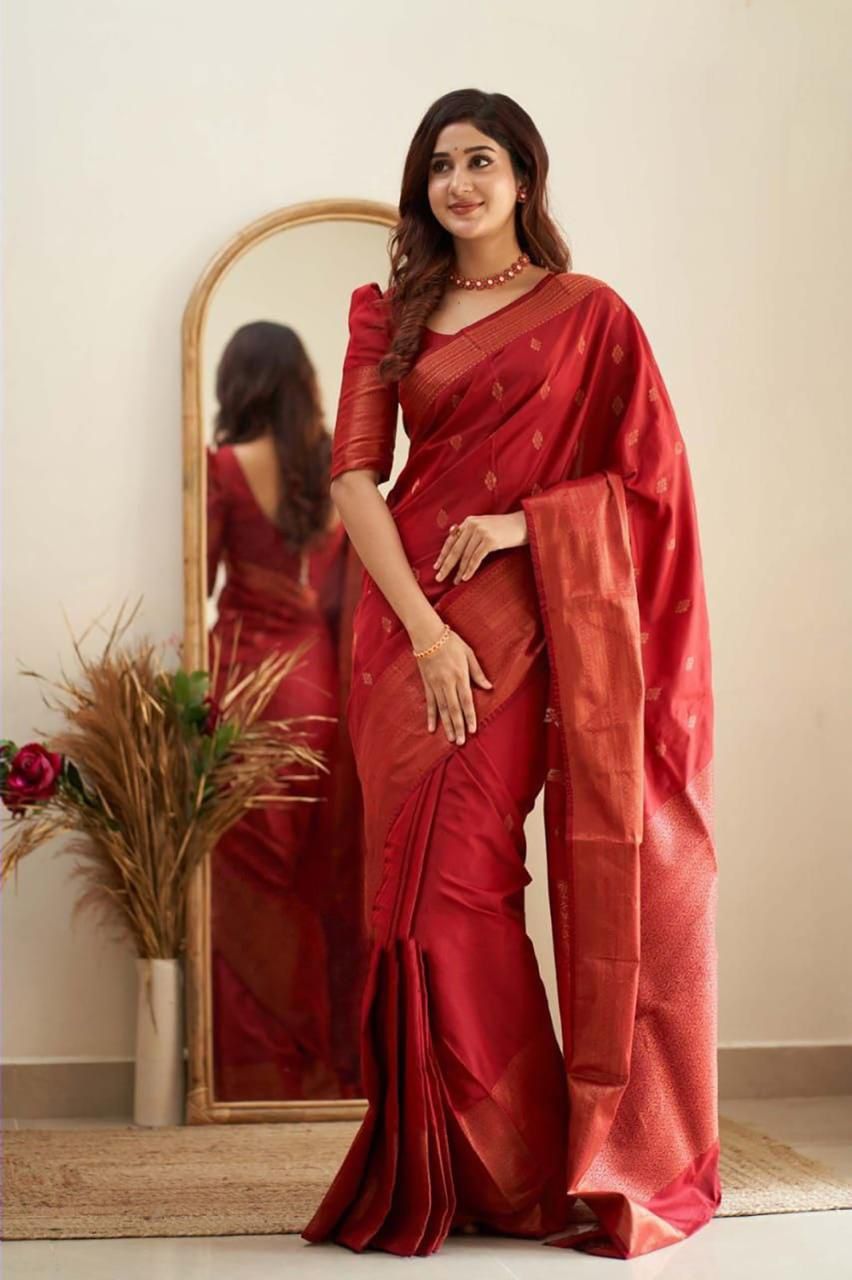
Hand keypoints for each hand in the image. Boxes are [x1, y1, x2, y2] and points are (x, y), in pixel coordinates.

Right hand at [415, 628, 492, 743]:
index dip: (470, 716)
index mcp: (460, 676)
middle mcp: (447, 683)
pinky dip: (431, 716)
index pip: (466, 700)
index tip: (473, 730)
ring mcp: (436, 685)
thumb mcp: (469, 654)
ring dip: (447, 725)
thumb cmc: (451, 642)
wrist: (428, 635)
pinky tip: (432, 728)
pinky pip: (430, 703)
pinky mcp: (427, 684)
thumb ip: (477, 672)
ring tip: (451, 739)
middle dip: (458, 726)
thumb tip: (489, 687)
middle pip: (454, 709)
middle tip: (461, 742)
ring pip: (442, 709)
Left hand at [434, 511, 527, 584]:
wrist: (524, 524)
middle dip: (446, 565)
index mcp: (469, 521)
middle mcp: (473, 525)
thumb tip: (454, 541)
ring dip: (459, 571)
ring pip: (465, 556)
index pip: (452, 540)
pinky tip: (465, 578)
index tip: (436, 566)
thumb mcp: (485, 526)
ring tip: (454, 582)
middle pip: (455, 549)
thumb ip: (470, 532)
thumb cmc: (505, 529)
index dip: (443, 554)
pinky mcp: (490, 541)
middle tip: (438, 578)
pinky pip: (476, 558)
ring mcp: (481, 532)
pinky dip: (470, 569)